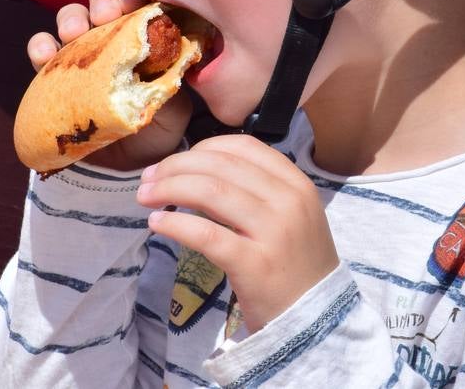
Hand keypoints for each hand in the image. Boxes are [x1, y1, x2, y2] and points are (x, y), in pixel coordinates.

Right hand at [27, 0, 193, 170]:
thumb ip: (171, 85)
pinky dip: (39, 46)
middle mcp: (112, 38)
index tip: (133, 7)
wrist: (127, 164)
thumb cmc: (157, 127)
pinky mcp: (56, 75)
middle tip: (105, 16)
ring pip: (72, 18)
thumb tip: (174, 65)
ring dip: (71, 18)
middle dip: (102, 2)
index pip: (139, 4)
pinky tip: (43, 54)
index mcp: (144, 37)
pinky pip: (42, 52)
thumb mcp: (174, 109)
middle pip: (103, 2)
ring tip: (72, 33)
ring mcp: (83, 54)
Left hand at [136, 134, 339, 332]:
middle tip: (148, 178)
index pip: (243, 146)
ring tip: (146, 197)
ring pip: (210, 192)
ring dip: (169, 189)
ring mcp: (273, 232)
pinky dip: (175, 224)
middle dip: (176, 166)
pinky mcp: (254, 264)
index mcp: (296, 183)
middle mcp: (288, 201)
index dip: (202, 147)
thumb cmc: (295, 265)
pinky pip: (206, 234)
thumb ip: (256, 190)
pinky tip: (157, 224)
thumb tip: (197, 169)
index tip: (177, 161)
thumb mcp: (289, 216)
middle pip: (220, 165)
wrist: (319, 318)